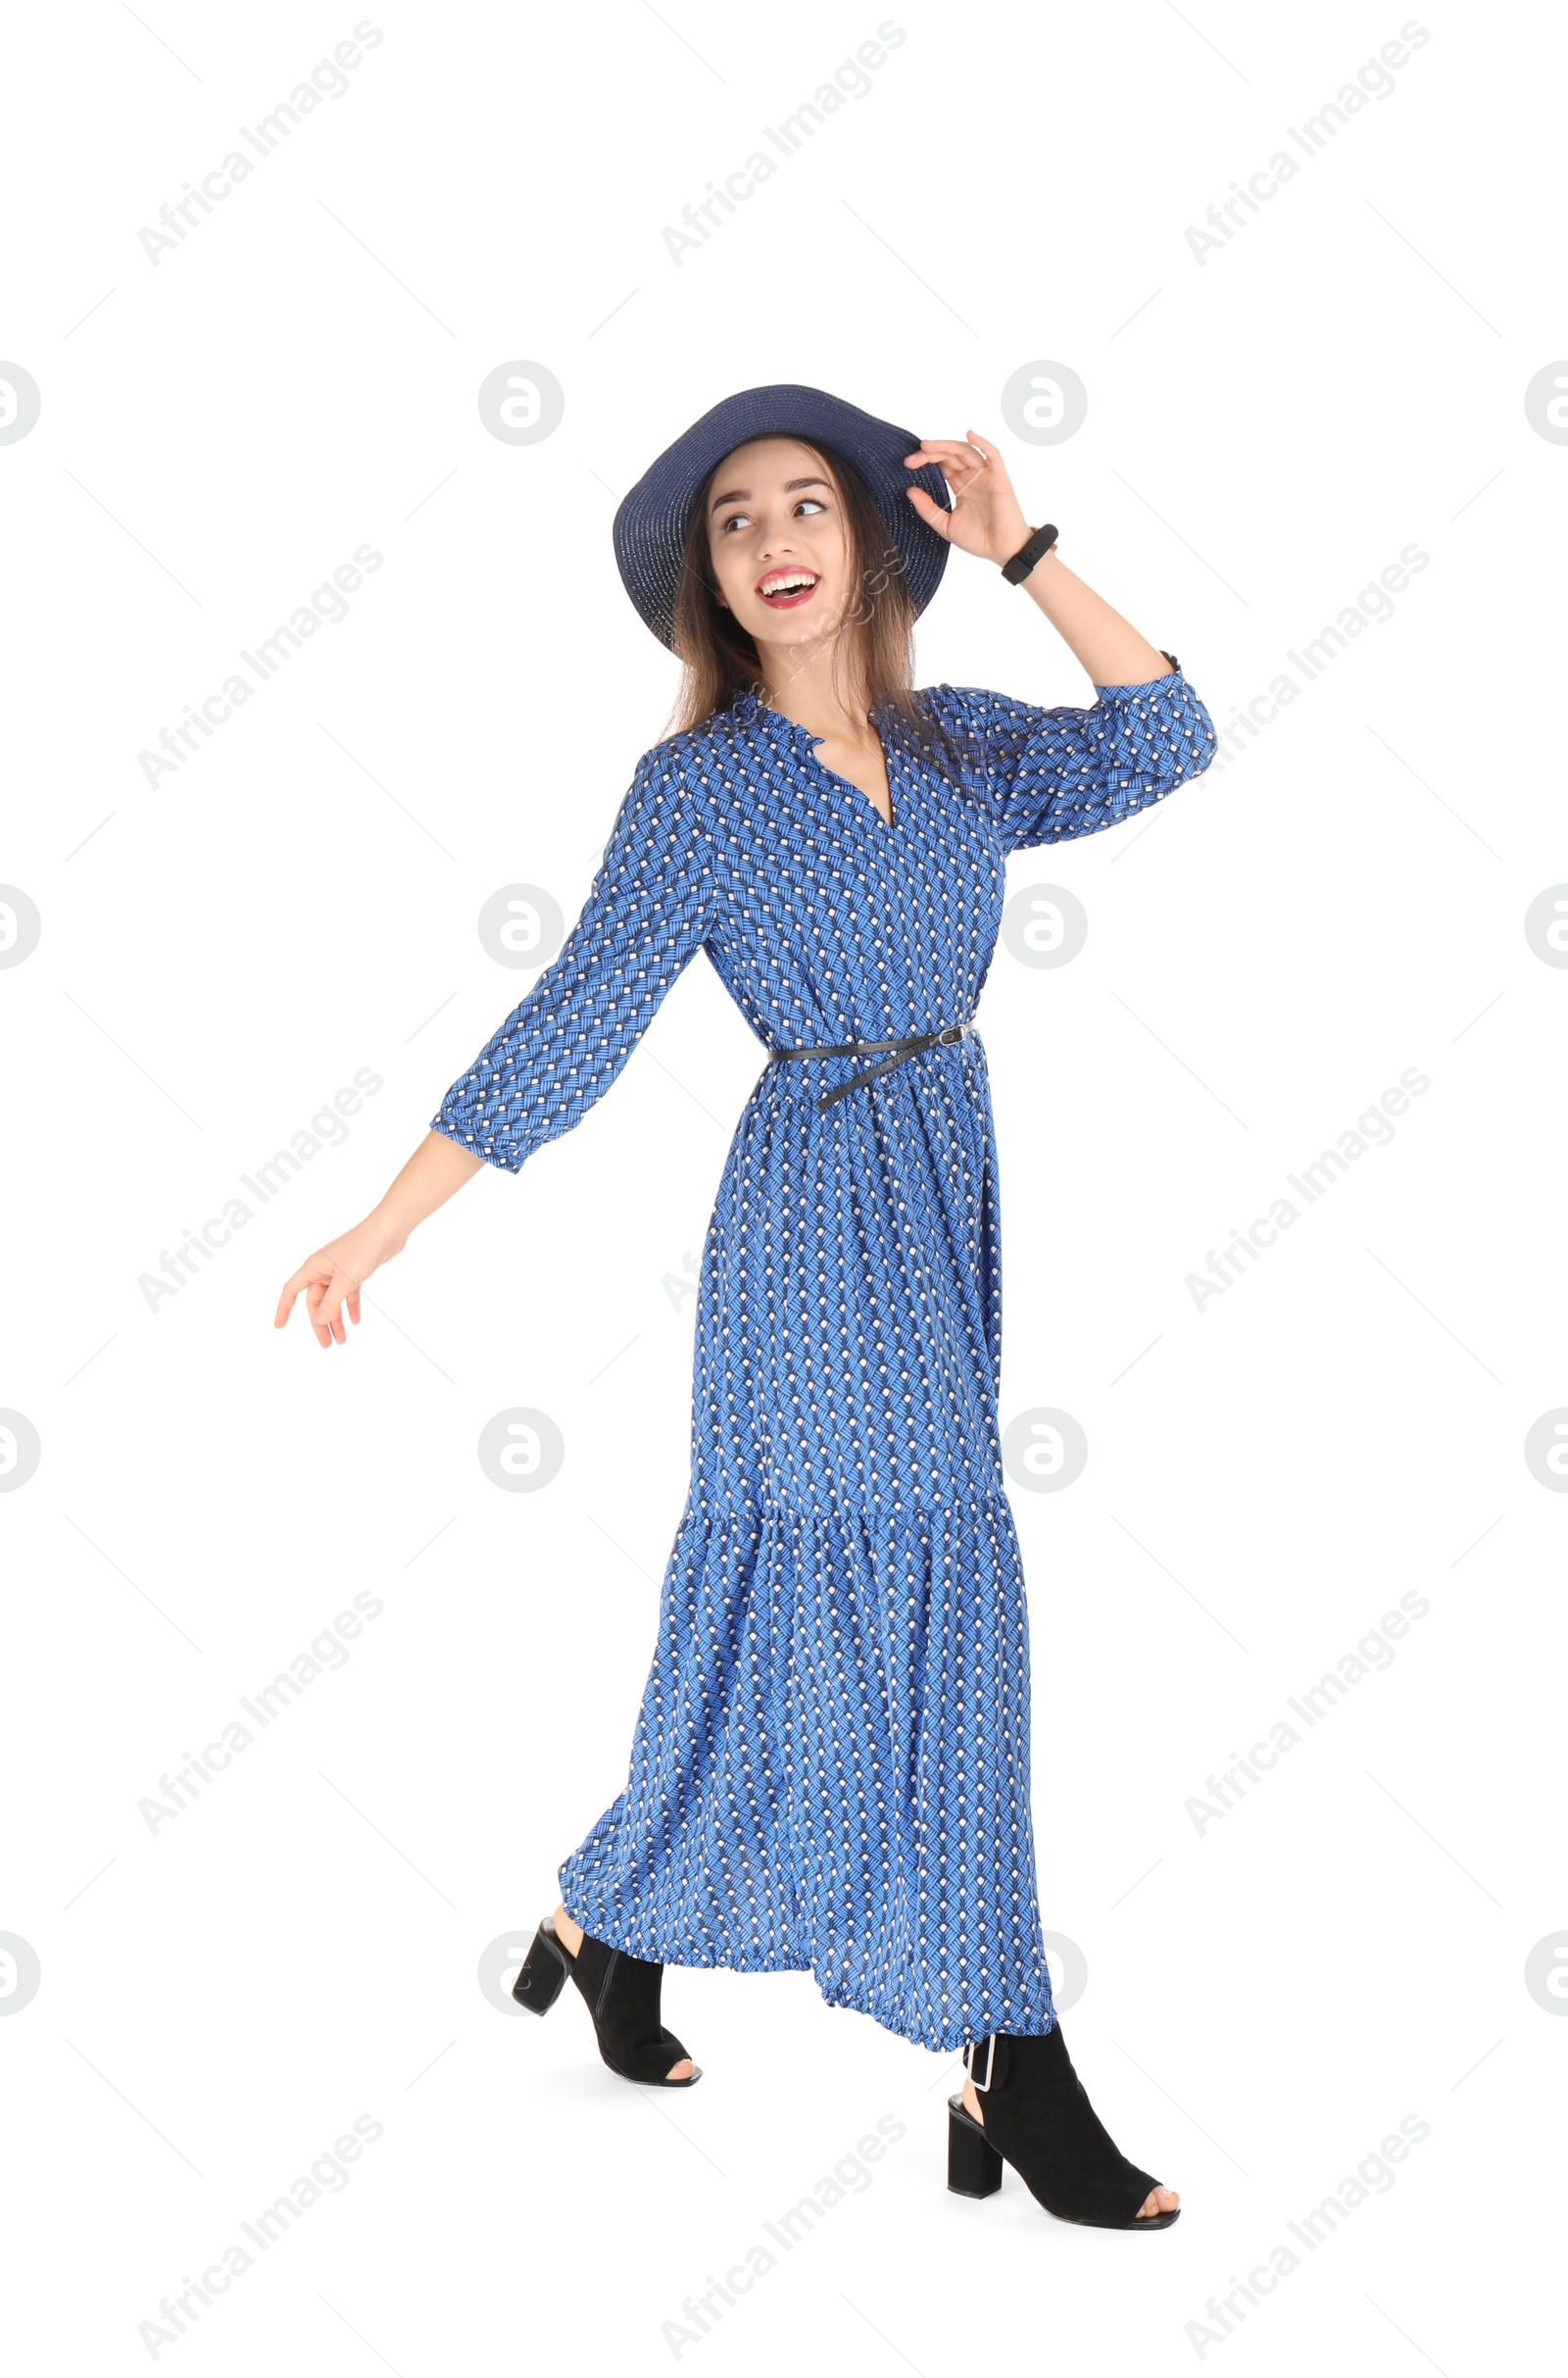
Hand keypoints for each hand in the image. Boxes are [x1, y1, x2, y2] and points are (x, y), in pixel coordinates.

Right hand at [274, 1212, 405, 1348]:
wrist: (387, 1231)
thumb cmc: (363, 1249)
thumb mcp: (345, 1280)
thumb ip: (331, 1302)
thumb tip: (320, 1319)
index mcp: (313, 1267)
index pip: (291, 1290)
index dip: (283, 1308)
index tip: (279, 1326)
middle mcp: (323, 1269)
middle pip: (315, 1301)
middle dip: (320, 1323)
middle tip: (327, 1344)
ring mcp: (339, 1270)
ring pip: (333, 1300)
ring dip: (337, 1319)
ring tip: (342, 1340)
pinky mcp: (355, 1272)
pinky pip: (348, 1294)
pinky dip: (351, 1307)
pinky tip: (356, 1321)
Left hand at [902, 430, 1033, 568]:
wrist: (1002, 551)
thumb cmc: (978, 539)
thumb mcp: (945, 525)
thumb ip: (928, 509)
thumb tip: (909, 490)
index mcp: (960, 485)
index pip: (941, 463)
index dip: (925, 459)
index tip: (907, 464)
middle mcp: (972, 477)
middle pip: (950, 454)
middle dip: (930, 453)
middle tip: (912, 458)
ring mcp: (986, 475)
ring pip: (966, 451)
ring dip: (946, 445)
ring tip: (927, 446)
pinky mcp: (999, 478)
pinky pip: (993, 455)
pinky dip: (983, 443)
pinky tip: (970, 435)